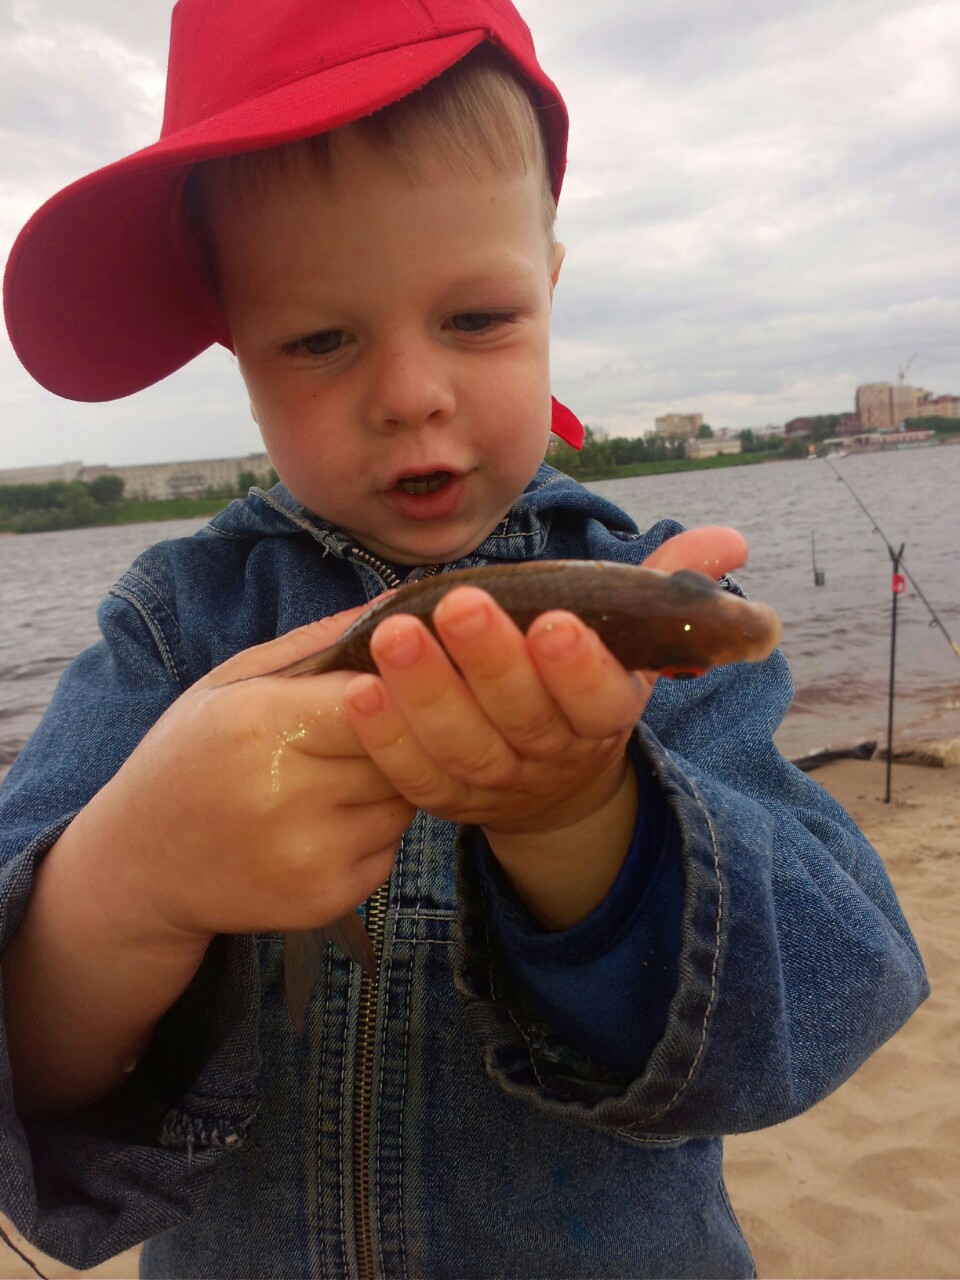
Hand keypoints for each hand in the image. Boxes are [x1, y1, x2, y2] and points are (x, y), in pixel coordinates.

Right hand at [71, 603, 414, 945]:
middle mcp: (286, 795)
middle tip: (365, 728)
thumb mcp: (230, 683)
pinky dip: (375, 831)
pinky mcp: (326, 898)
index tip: (391, 677)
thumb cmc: (191, 756)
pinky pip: (390, 848)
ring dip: (391, 784)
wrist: (141, 865)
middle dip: (397, 733)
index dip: (392, 684)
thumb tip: (395, 604)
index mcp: (261, 725)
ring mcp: (308, 855)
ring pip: (404, 800)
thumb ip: (315, 643)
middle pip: (400, 749)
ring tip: (337, 775)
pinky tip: (328, 821)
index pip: (374, 695)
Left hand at [342, 527, 747, 924]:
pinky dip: (385, 738)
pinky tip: (357, 689)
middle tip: (459, 603)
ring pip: (460, 746)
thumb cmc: (581, 687)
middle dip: (491, 662)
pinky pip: (412, 776)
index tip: (554, 621)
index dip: (577, 667)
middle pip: (522, 717)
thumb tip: (729, 539)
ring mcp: (494, 784)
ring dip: (425, 691)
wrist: (549, 785)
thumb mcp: (630, 642)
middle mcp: (551, 755)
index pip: (599, 700)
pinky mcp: (444, 799)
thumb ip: (665, 586)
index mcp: (604, 715)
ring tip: (393, 633)